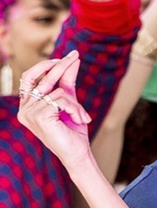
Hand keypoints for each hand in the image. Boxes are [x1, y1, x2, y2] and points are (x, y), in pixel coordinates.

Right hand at [17, 51, 93, 167]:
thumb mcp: (70, 102)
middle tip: (75, 55)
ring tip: (81, 116)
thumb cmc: (73, 130)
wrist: (77, 152)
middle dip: (60, 65)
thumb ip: (68, 81)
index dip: (46, 65)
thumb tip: (72, 60)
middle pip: (42, 78)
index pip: (31, 77)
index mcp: (27, 105)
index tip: (68, 56)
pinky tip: (79, 119)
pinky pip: (61, 100)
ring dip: (75, 103)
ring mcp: (29, 113)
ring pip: (57, 91)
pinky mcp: (39, 117)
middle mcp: (24, 109)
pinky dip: (74, 108)